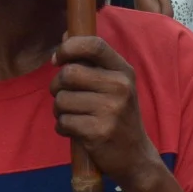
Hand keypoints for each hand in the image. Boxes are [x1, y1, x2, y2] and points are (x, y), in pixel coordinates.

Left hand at [50, 36, 161, 187]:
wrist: (135, 156)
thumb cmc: (118, 116)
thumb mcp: (116, 85)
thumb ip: (92, 63)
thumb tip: (65, 36)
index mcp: (124, 71)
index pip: (94, 44)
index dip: (69, 47)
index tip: (57, 59)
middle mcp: (120, 87)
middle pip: (69, 73)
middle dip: (57, 86)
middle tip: (65, 97)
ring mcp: (111, 109)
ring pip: (62, 100)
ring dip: (59, 111)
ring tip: (74, 116)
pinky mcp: (98, 131)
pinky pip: (63, 122)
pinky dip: (63, 128)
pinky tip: (76, 131)